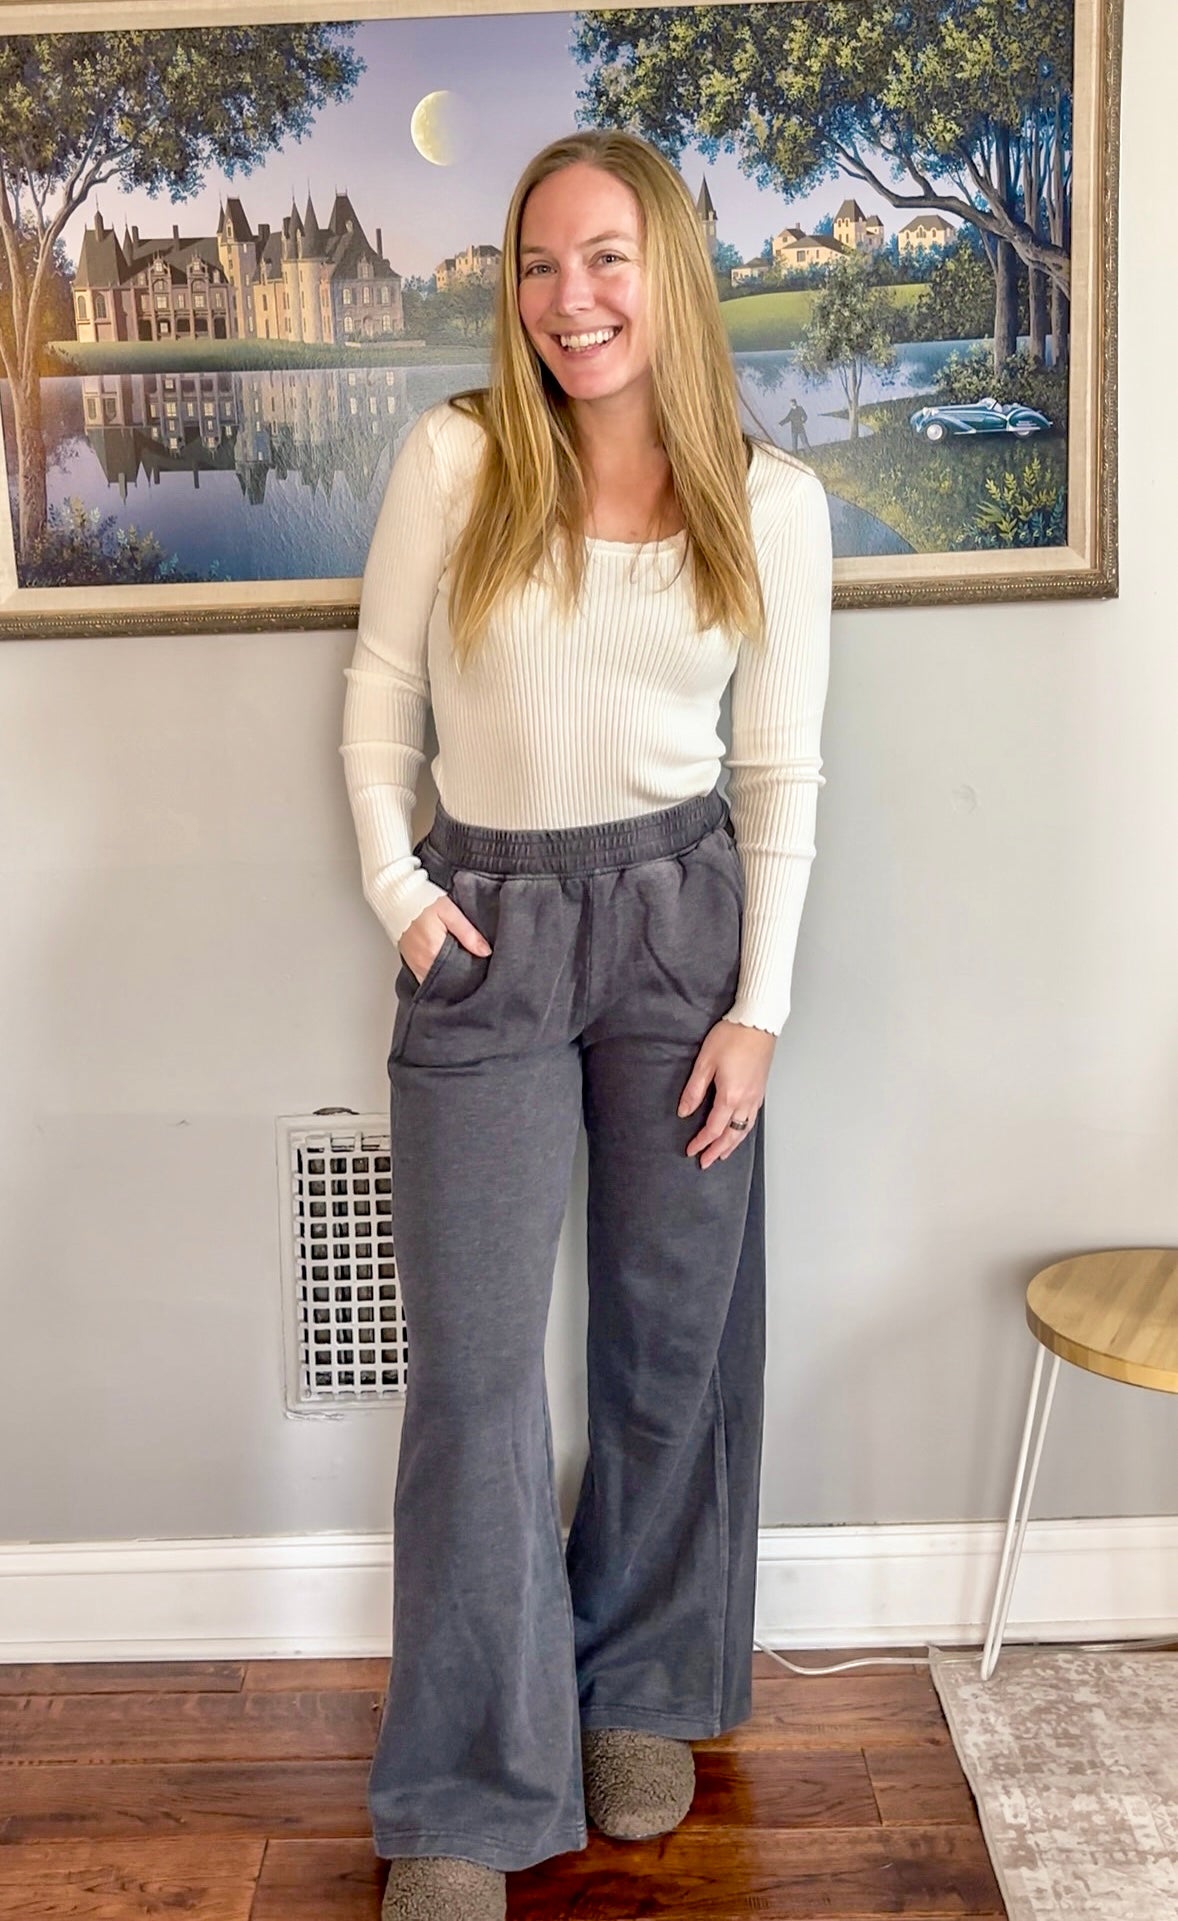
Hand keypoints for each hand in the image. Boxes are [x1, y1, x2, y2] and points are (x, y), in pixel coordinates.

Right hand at [399, 896, 490, 984]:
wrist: (398, 897)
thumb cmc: (423, 902)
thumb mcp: (450, 912)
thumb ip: (468, 933)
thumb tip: (485, 951)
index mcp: (434, 952)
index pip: (459, 973)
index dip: (472, 972)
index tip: (481, 966)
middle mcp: (423, 963)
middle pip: (448, 980)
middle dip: (461, 975)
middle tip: (472, 964)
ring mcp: (415, 965)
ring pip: (438, 980)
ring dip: (449, 975)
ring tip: (460, 964)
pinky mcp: (411, 964)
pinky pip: (426, 977)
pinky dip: (437, 974)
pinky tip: (445, 965)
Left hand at [678, 1019, 775, 1168]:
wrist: (758, 1022)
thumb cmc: (731, 1037)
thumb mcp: (705, 1062)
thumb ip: (694, 1090)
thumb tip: (684, 1112)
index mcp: (730, 1096)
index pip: (713, 1128)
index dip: (701, 1142)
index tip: (691, 1151)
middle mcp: (746, 1101)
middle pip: (731, 1135)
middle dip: (717, 1151)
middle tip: (706, 1162)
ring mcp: (756, 1097)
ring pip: (744, 1130)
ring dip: (732, 1145)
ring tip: (723, 1154)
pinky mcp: (761, 1090)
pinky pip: (752, 1119)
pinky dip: (743, 1132)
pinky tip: (739, 1132)